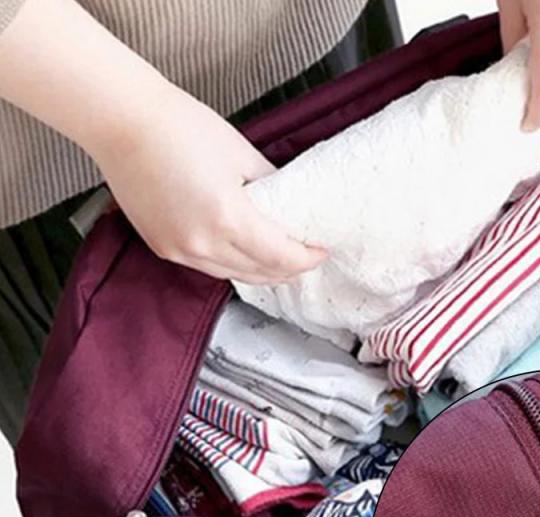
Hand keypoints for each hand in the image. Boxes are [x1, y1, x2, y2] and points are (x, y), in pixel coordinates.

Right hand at [92, 86, 326, 283]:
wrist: (121, 122)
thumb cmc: (181, 127)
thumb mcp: (243, 155)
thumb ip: (272, 187)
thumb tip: (289, 206)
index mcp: (229, 219)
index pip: (280, 256)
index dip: (306, 259)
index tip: (321, 252)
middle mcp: (203, 243)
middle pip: (259, 273)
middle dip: (288, 271)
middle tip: (306, 261)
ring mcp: (180, 250)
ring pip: (233, 275)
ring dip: (260, 274)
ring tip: (280, 267)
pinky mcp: (163, 248)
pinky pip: (207, 268)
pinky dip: (231, 266)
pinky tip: (244, 259)